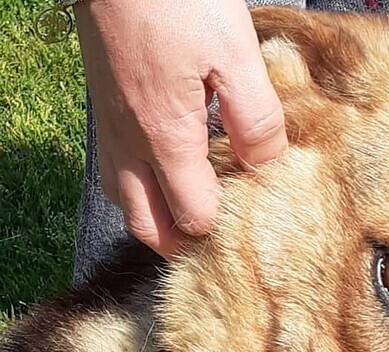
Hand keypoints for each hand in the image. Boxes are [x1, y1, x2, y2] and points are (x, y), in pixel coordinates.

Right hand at [74, 0, 286, 256]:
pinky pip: (118, 171)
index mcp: (167, 139)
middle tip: (215, 245)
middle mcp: (131, 144)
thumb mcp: (235, 52)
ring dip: (159, 219)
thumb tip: (267, 165)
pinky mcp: (105, 107)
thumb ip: (256, 117)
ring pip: (127, 202)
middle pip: (150, 226)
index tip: (251, 222)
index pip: (194, 218)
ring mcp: (112, 128)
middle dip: (183, 244)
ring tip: (193, 217)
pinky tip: (168, 171)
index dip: (223, 229)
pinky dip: (142, 189)